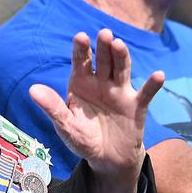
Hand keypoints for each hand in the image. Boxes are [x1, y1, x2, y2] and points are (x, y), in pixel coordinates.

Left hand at [28, 29, 163, 180]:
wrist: (106, 159)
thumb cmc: (83, 138)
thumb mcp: (66, 125)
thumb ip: (53, 107)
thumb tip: (33, 90)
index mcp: (81, 83)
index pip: (81, 62)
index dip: (81, 49)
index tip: (80, 37)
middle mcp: (101, 82)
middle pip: (103, 60)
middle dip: (103, 47)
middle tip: (104, 34)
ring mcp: (120, 92)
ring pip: (121, 70)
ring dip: (121, 57)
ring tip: (119, 45)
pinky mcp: (136, 106)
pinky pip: (146, 93)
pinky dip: (152, 85)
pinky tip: (158, 75)